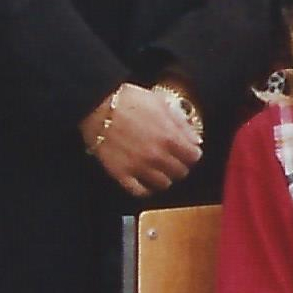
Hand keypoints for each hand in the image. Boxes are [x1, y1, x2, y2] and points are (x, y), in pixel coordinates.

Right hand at [85, 82, 200, 194]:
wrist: (96, 106)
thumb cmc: (128, 100)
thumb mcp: (161, 104)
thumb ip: (181, 124)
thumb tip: (195, 140)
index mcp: (169, 137)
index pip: (194, 157)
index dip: (191, 153)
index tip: (187, 151)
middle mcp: (157, 155)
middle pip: (181, 172)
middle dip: (180, 165)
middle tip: (173, 160)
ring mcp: (138, 166)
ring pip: (163, 184)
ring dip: (164, 177)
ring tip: (159, 169)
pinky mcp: (120, 173)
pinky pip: (139, 191)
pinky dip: (145, 189)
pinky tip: (145, 181)